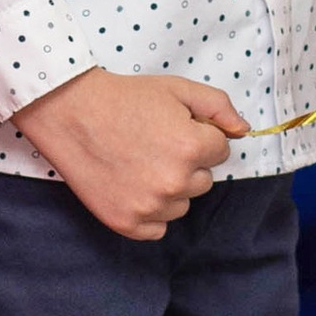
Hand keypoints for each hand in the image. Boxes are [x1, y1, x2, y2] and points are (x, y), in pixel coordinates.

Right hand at [16, 65, 246, 239]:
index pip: (220, 150)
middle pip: (203, 180)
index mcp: (191, 148)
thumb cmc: (124, 97)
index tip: (172, 127)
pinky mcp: (127, 224)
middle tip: (154, 143)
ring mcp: (149, 207)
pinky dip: (150, 211)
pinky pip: (158, 227)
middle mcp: (174, 183)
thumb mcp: (176, 88)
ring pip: (182, 204)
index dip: (199, 135)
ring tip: (140, 162)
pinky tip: (132, 185)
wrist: (70, 113)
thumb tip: (244, 130)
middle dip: (187, 163)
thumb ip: (218, 107)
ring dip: (170, 188)